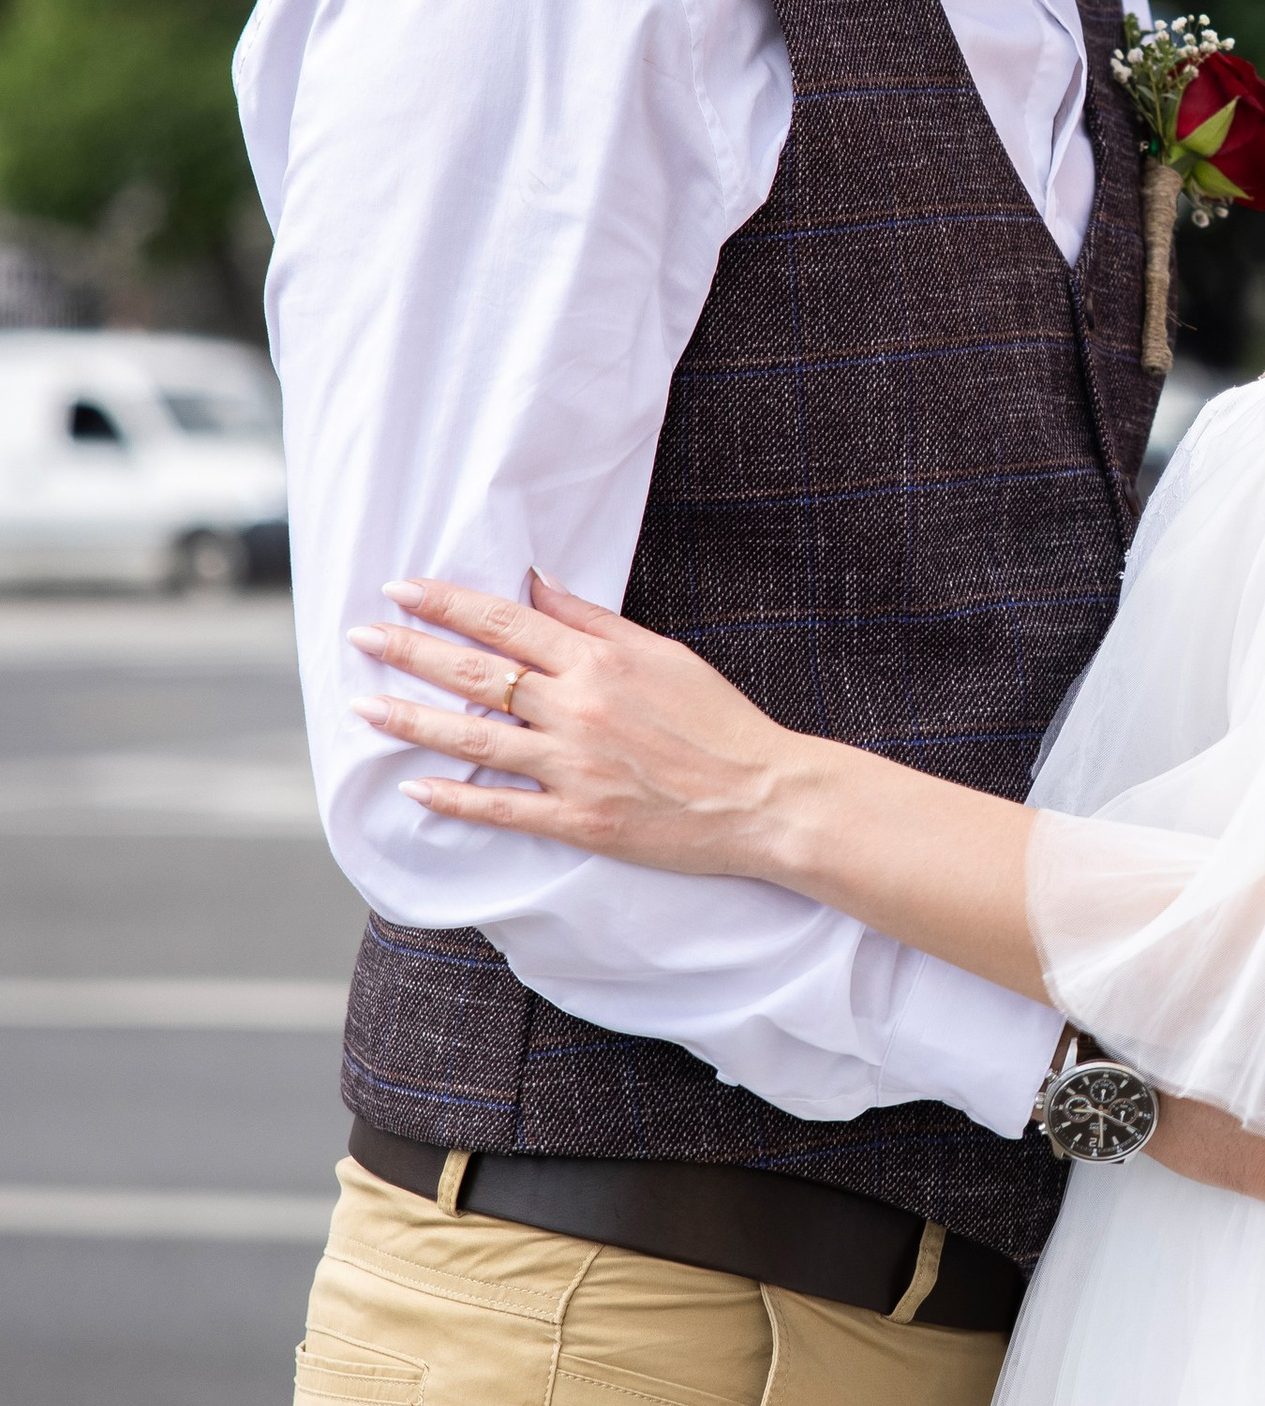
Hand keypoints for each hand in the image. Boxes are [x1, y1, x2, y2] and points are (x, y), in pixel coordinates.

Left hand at [349, 573, 796, 877]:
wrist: (763, 796)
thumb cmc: (718, 721)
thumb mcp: (662, 653)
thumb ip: (593, 621)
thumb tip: (536, 585)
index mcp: (598, 661)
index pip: (505, 622)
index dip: (447, 603)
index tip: (401, 588)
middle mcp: (578, 709)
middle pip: (476, 675)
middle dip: (410, 652)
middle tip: (361, 637)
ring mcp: (575, 767)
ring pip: (475, 738)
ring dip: (412, 721)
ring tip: (364, 708)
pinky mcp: (579, 820)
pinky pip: (502, 807)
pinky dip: (455, 798)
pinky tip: (415, 788)